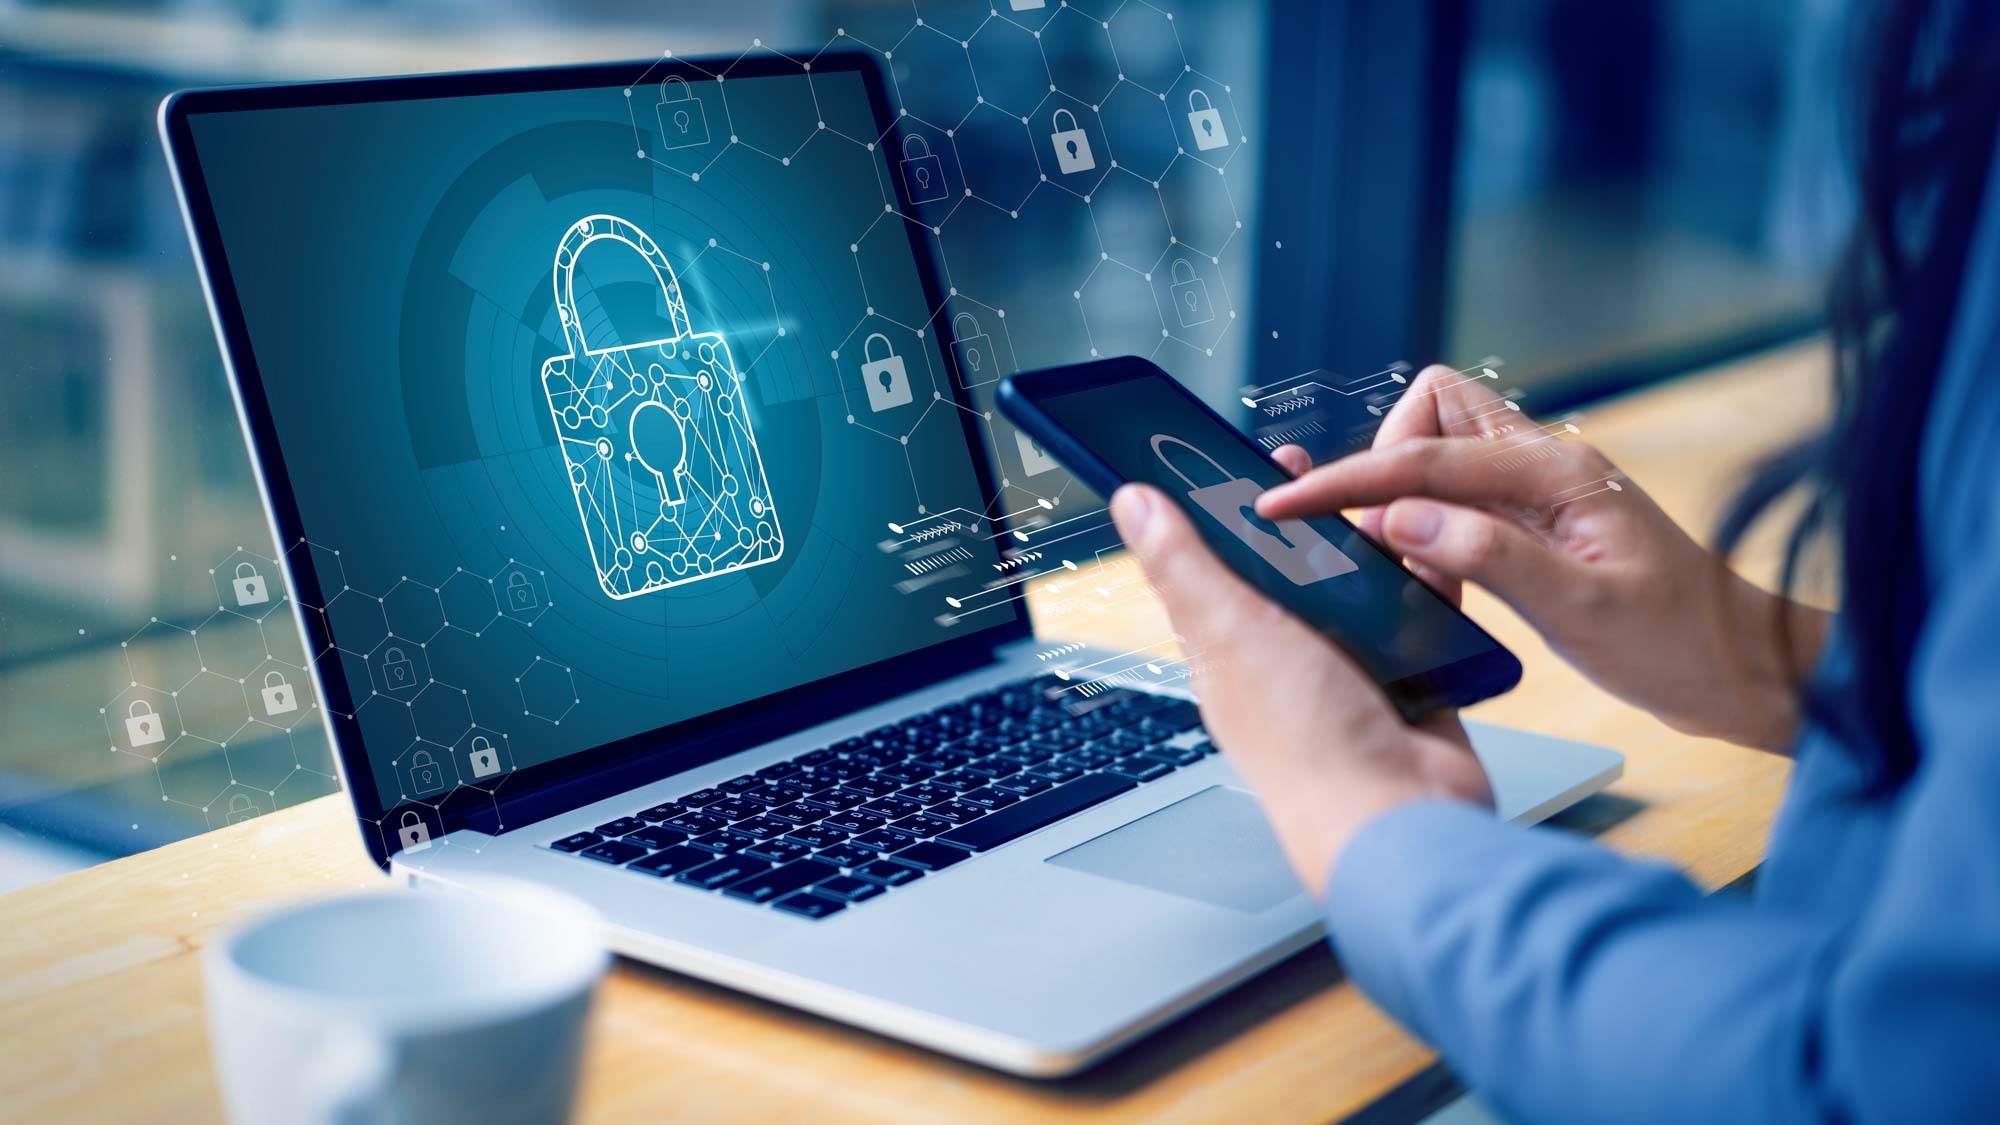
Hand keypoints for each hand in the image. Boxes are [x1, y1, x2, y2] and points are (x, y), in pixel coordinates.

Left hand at [1109, 484, 1492, 895]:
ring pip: (1363, 589)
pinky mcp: (1412, 684)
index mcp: (1231, 651)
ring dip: (1376, 550)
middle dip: (1315, 519)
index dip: (1229, 509)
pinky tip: (1435, 554)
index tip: (1248, 455)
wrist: (1401, 820)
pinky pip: (1421, 618)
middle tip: (1334, 472)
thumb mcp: (1231, 633)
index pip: (1220, 564)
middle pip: (1297, 571)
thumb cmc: (1306, 747)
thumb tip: (1130, 504)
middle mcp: (1288, 661)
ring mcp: (1352, 673)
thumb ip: (1185, 566)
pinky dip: (1429, 586)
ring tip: (1390, 506)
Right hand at [1258, 365, 1826, 751]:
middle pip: (1431, 413)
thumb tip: (1397, 518)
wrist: (1741, 671)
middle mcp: (1546, 465)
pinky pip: (1459, 499)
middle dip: (1384, 462)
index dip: (1348, 480)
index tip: (1287, 505)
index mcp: (1558, 472)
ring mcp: (1541, 491)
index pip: (1425, 459)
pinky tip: (1434, 577)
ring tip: (1406, 566)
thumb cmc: (1679, 643)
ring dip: (1405, 497)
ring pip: (1440, 453)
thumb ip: (1486, 555)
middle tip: (1378, 540)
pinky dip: (1429, 527)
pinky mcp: (1537, 523)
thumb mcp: (1581, 610)